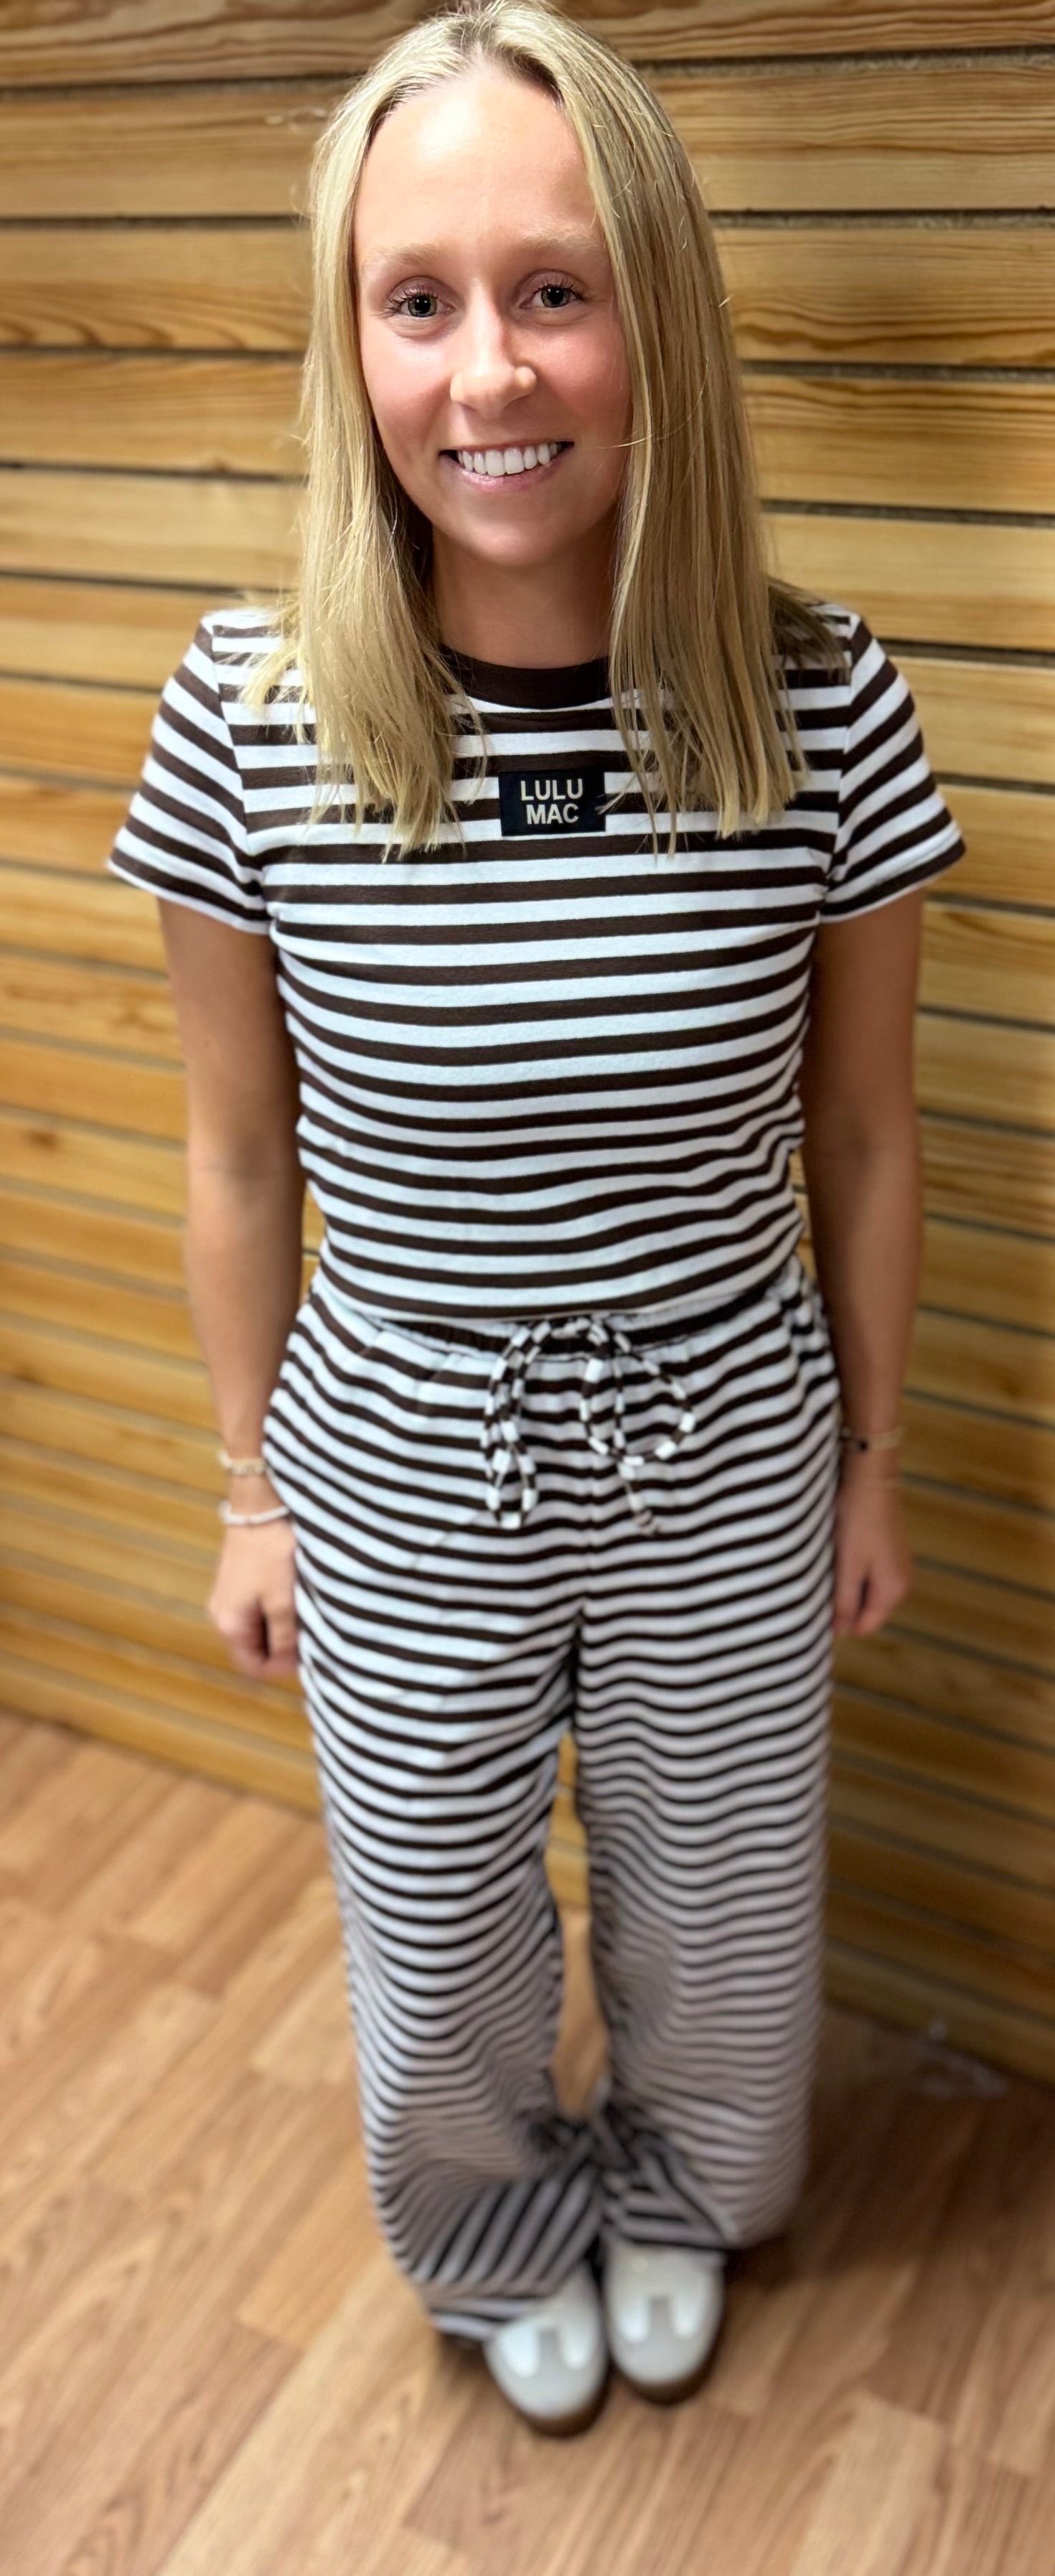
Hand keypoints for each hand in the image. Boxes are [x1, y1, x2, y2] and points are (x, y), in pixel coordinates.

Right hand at [208, 1509, 299, 1678]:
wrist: (260, 1506)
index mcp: (229, 1625)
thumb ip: (284, 1639)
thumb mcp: (284, 1602)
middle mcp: (222, 1614)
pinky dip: (276, 1608)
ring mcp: (229, 1597)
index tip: (308, 1654)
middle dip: (283, 1646)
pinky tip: (293, 1594)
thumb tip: (287, 1665)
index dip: (282, 1668)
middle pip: (256, 1648)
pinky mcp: (238, 1581)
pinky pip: (258, 1608)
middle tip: (310, 1630)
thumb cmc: (272, 1554)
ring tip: (304, 1610)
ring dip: (281, 1626)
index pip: (253, 1667)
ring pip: (259, 1627)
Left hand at [832, 1457, 911, 1638]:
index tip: (818, 1606)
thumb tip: (841, 1633)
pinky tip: (842, 1556)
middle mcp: (902, 1585)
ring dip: (848, 1587)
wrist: (872, 1479)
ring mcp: (899, 1568)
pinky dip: (855, 1572)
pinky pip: (871, 1576)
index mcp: (893, 1592)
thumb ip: (845, 1602)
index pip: (864, 1627)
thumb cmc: (858, 1523)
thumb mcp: (847, 1566)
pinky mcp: (893, 1553)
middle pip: (868, 1611)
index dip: (840, 1622)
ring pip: (868, 1593)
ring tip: (831, 1567)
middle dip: (845, 1604)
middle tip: (823, 1582)